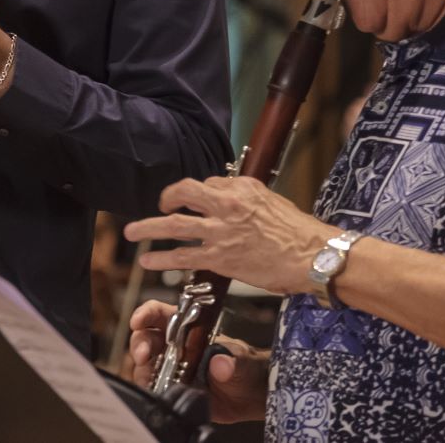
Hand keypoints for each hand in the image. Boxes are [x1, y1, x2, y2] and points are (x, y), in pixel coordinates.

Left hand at [122, 176, 337, 294]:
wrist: (312, 256)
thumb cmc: (298, 232)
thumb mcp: (271, 201)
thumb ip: (246, 199)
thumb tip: (229, 201)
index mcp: (242, 188)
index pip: (209, 183)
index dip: (201, 193)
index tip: (198, 203)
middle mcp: (227, 204)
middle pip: (184, 193)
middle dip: (166, 198)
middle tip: (159, 205)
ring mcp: (220, 231)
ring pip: (174, 225)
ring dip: (149, 228)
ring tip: (132, 232)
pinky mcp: (220, 257)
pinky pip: (183, 256)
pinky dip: (162, 258)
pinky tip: (148, 261)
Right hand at [127, 299, 269, 423]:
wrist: (250, 396)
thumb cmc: (246, 367)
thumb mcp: (243, 361)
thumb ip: (233, 362)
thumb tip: (220, 364)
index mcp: (188, 329)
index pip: (161, 314)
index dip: (146, 314)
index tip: (138, 321)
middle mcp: (175, 347)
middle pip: (146, 338)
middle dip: (140, 344)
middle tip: (143, 356)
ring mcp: (171, 369)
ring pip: (144, 365)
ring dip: (142, 371)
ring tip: (150, 380)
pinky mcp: (171, 390)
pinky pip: (152, 388)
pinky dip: (149, 391)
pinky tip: (156, 393)